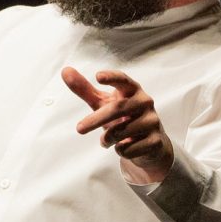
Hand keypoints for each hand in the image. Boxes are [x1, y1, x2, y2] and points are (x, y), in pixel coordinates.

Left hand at [62, 67, 174, 183]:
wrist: (148, 144)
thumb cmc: (122, 118)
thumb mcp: (103, 103)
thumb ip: (85, 89)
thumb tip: (65, 71)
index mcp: (132, 90)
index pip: (123, 80)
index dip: (111, 77)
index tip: (98, 76)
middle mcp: (145, 102)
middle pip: (117, 109)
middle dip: (96, 120)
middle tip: (79, 129)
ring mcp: (152, 121)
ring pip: (121, 132)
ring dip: (107, 140)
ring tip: (108, 140)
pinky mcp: (155, 141)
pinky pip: (128, 149)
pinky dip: (120, 151)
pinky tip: (125, 147)